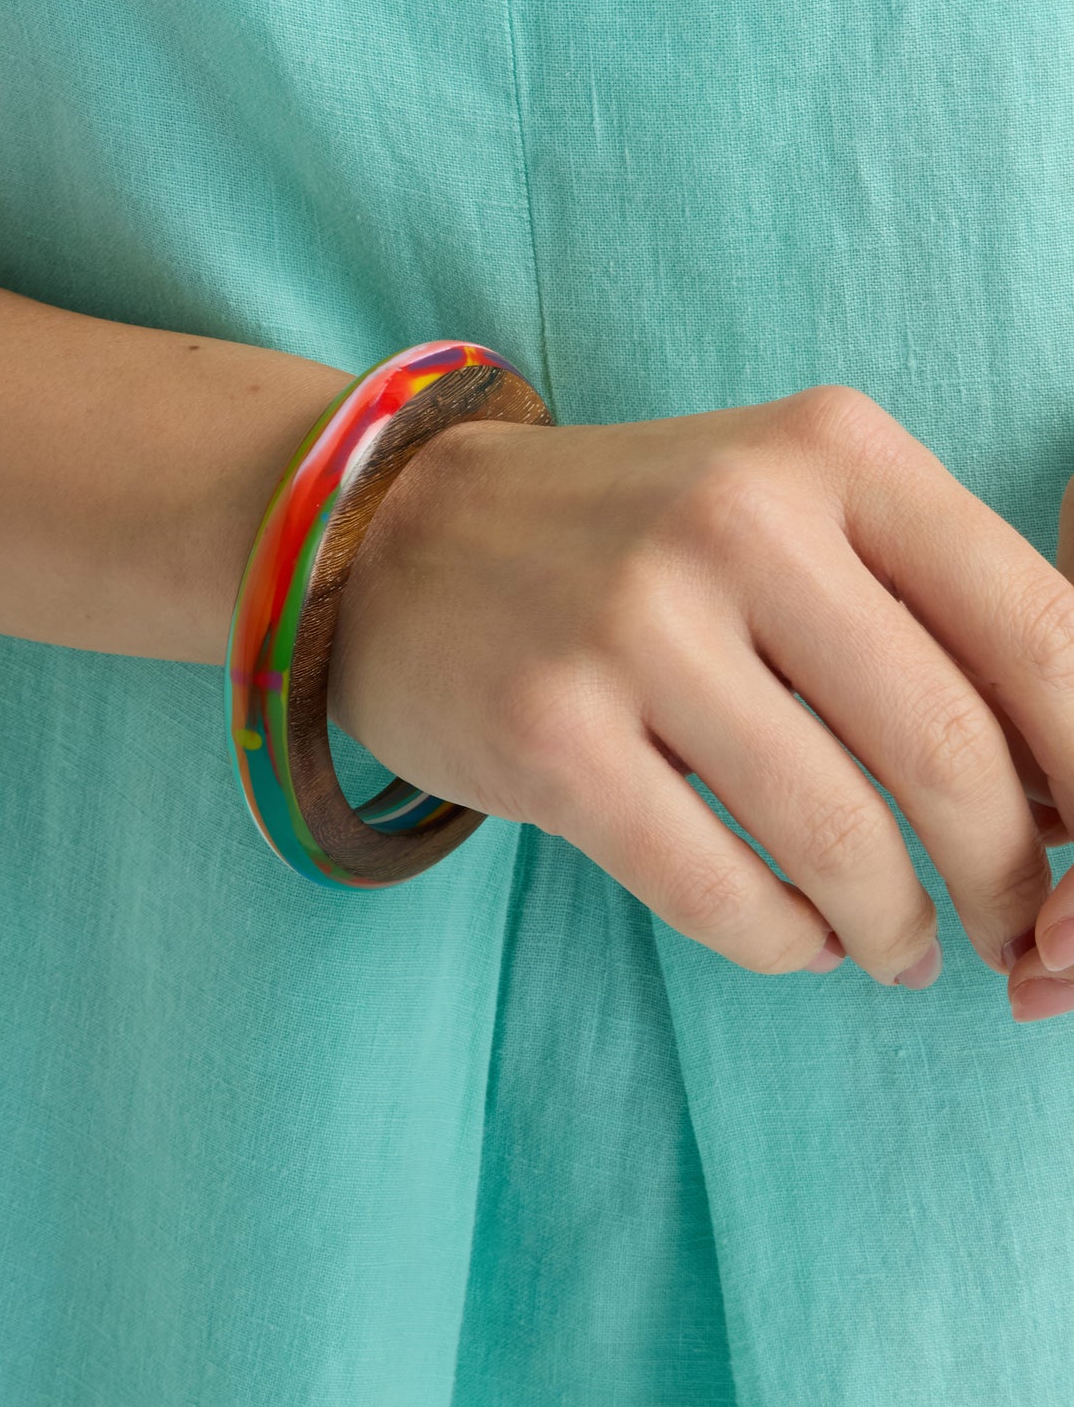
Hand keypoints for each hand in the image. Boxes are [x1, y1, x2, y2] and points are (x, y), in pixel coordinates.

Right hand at [328, 384, 1073, 995]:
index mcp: (834, 452)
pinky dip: (784, 944)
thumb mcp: (789, 513)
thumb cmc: (632, 544)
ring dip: (897, 928)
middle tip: (1017, 931)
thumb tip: (1067, 790)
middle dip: (1008, 878)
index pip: (1036, 630)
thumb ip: (926, 611)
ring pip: (836, 835)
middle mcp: (740, 522)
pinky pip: (718, 890)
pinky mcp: (550, 736)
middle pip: (947, 749)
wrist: (399, 542)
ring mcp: (634, 628)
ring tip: (904, 953)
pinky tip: (798, 943)